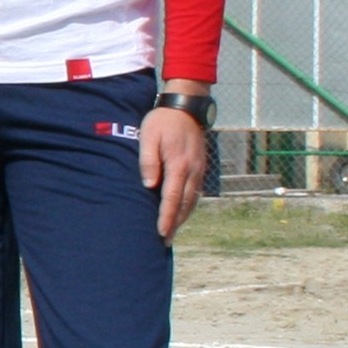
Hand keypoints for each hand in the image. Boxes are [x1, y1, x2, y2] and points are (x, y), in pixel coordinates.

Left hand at [141, 98, 206, 240]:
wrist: (186, 106)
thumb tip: (149, 186)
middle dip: (175, 224)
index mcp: (178, 165)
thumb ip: (148, 162)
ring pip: (192, 200)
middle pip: (184, 204)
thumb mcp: (148, 137)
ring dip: (182, 217)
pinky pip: (195, 192)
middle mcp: (192, 171)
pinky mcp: (200, 167)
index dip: (166, 217)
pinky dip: (188, 205)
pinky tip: (181, 212)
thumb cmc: (162, 121)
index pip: (171, 198)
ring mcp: (198, 169)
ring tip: (172, 231)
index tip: (161, 233)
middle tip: (165, 241)